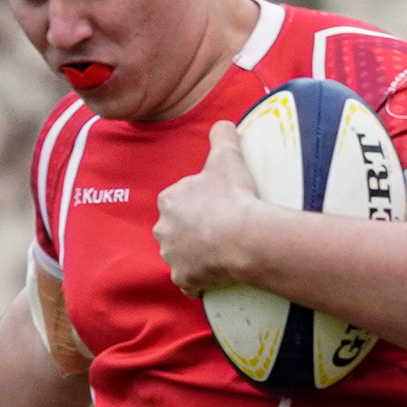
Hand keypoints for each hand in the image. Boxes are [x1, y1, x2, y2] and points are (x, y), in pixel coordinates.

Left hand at [154, 121, 272, 295]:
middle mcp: (163, 229)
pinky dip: (198, 281)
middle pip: (176, 228)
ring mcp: (172, 256)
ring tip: (219, 251)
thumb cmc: (233, 196)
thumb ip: (222, 136)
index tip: (215, 204)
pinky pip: (188, 282)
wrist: (243, 237)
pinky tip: (214, 276)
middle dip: (192, 229)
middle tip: (219, 228)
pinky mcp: (184, 279)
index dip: (196, 202)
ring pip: (180, 254)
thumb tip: (223, 124)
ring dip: (194, 255)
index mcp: (169, 200)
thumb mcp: (227, 156)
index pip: (177, 200)